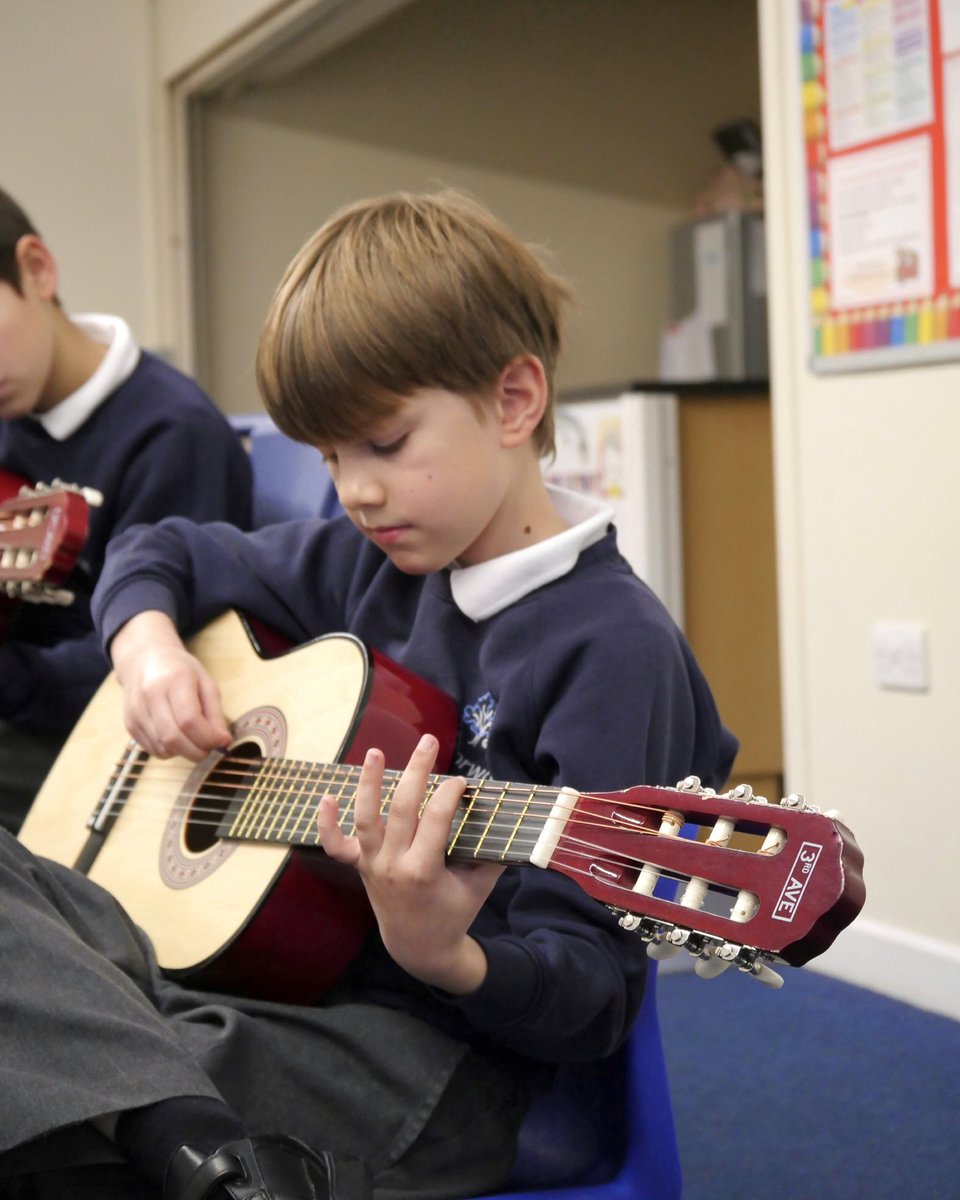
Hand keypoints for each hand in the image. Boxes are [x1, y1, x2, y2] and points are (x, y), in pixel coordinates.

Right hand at [110, 611, 231, 760]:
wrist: (145, 660)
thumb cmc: (180, 670)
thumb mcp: (205, 683)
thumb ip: (215, 713)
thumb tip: (223, 742)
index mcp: (174, 681)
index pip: (189, 720)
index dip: (208, 738)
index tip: (222, 742)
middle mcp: (150, 696)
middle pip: (173, 738)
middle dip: (197, 752)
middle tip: (209, 749)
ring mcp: (136, 711)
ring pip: (162, 748)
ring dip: (183, 752)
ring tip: (193, 740)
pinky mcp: (129, 723)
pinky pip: (152, 749)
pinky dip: (169, 751)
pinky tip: (177, 737)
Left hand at [317, 734, 504, 993]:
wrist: (417, 947)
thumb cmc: (453, 913)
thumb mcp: (480, 887)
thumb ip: (494, 853)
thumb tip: (510, 815)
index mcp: (424, 871)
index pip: (437, 819)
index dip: (450, 794)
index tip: (462, 782)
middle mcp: (393, 865)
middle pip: (402, 809)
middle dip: (417, 771)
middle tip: (428, 741)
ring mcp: (372, 865)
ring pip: (366, 819)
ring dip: (369, 784)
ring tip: (375, 752)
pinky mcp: (359, 866)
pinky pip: (336, 845)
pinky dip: (327, 823)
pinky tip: (327, 796)